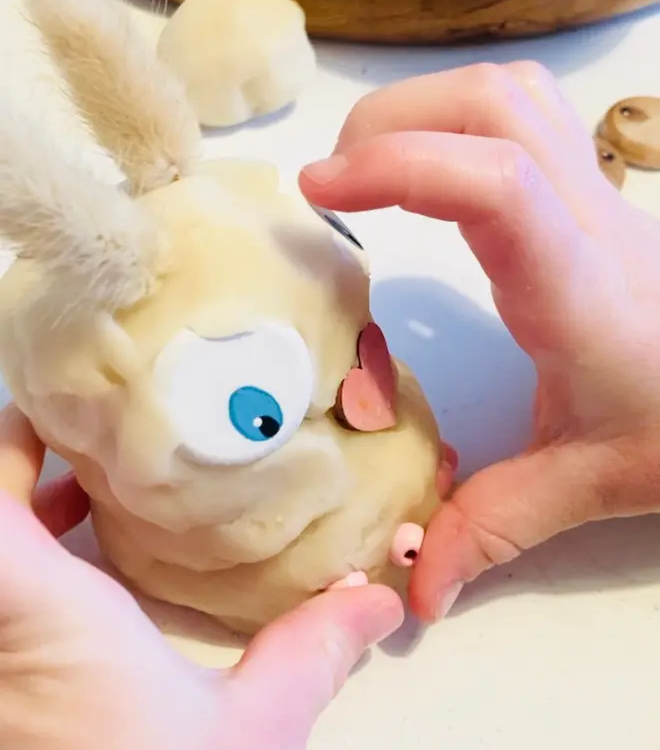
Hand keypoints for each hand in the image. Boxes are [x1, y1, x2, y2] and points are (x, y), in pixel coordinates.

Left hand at [0, 404, 402, 749]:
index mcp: (35, 609)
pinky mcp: (4, 686)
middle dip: (21, 462)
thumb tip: (371, 604)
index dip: (13, 433)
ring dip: (20, 510)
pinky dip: (26, 560)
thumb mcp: (245, 733)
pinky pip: (0, 597)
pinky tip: (78, 572)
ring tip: (80, 491)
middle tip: (81, 436)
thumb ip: (309, 653)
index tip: (60, 407)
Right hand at [299, 61, 659, 621]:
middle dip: (392, 124)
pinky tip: (431, 166)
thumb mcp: (590, 483)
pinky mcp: (593, 189)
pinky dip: (459, 116)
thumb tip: (412, 590)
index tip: (319, 191)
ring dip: (427, 109)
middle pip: (494, 107)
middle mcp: (589, 220)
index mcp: (577, 289)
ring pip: (511, 94)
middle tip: (332, 184)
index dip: (398, 166)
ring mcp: (598, 192)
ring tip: (369, 164)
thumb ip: (494, 526)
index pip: (496, 185)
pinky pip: (524, 113)